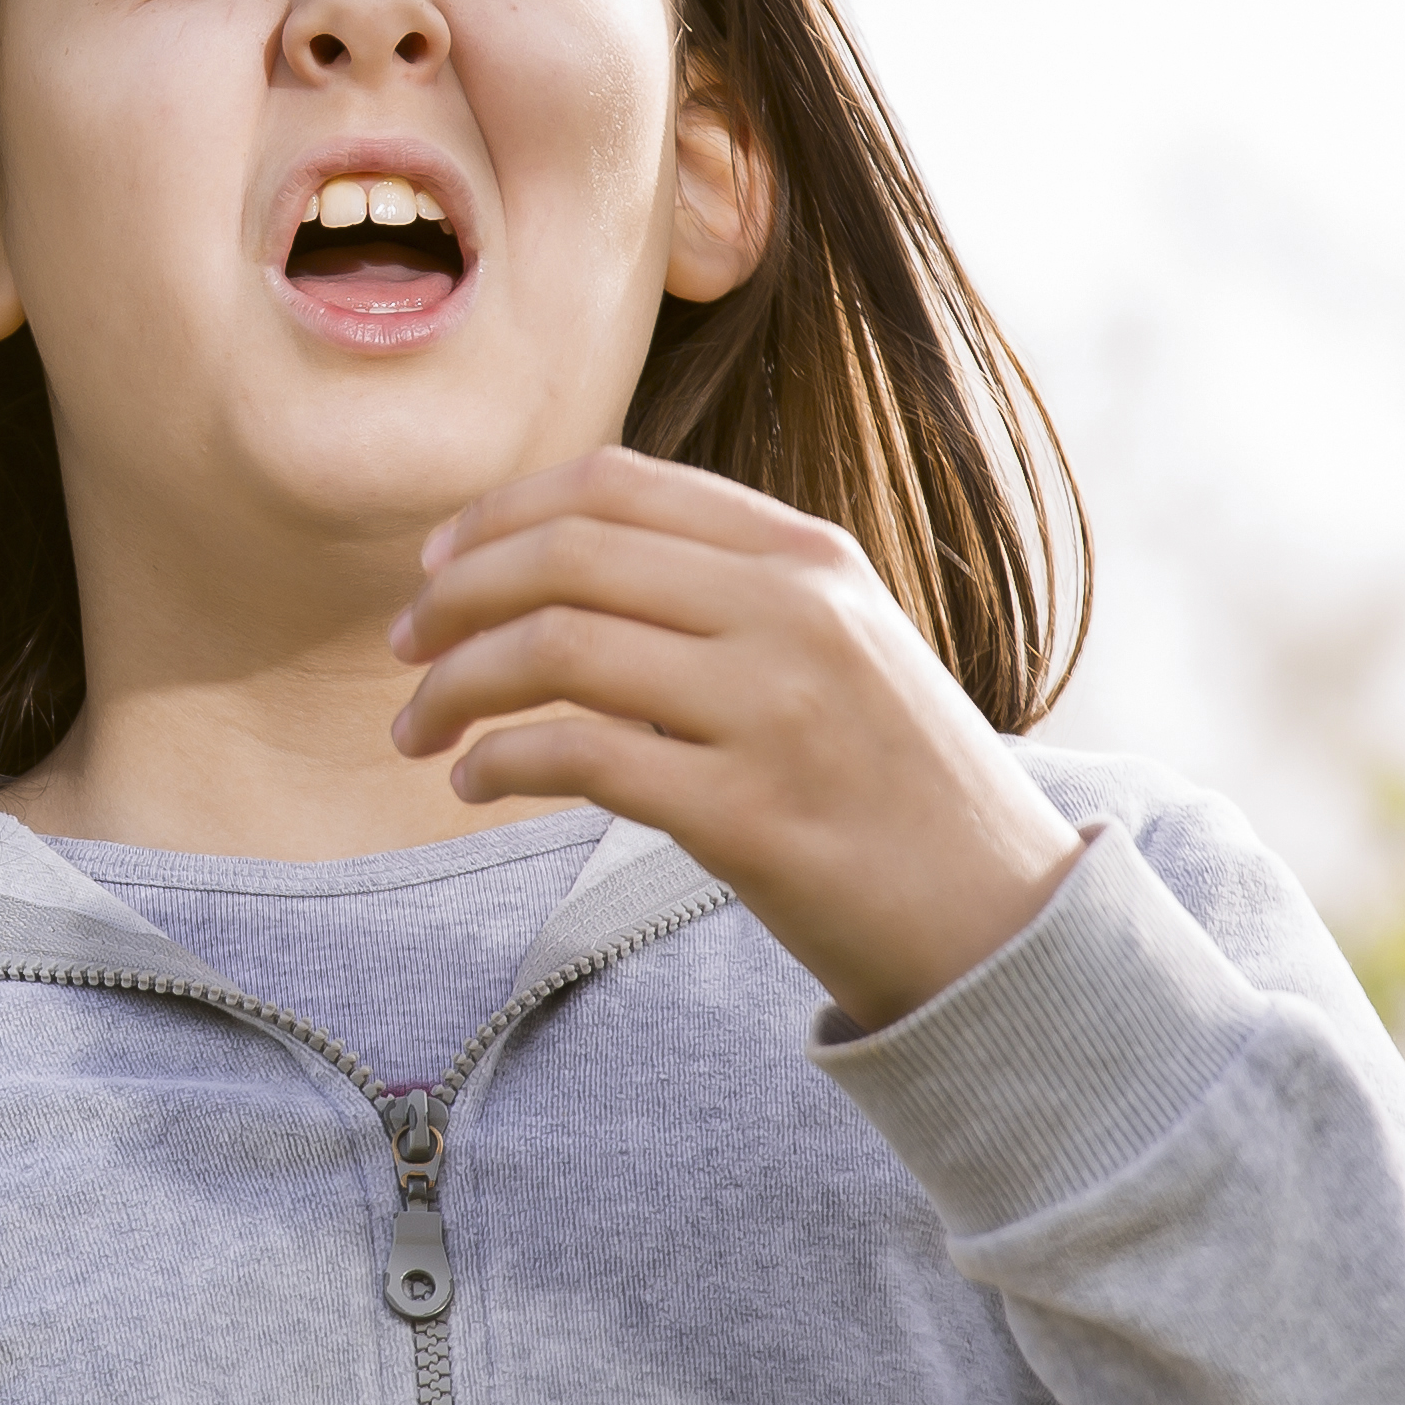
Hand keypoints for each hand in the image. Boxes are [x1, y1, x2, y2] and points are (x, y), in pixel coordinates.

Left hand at [385, 446, 1080, 1031]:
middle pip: (566, 555)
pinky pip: (578, 756)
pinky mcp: (748, 813)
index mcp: (808, 557)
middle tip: (401, 649)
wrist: (1003, 921)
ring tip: (416, 729)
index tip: (436, 565)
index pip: (616, 484)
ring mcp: (774, 709)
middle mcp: (793, 613)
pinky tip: (474, 782)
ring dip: (456, 685)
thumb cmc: (896, 788)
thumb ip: (727, 592)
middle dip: (453, 599)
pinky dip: (498, 762)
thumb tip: (562, 565)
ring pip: (554, 646)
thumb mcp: (840, 646)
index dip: (500, 514)